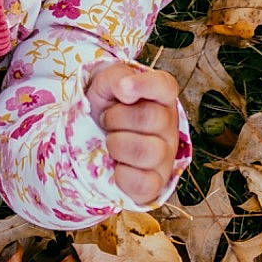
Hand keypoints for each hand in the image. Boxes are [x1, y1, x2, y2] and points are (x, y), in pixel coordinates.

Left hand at [87, 63, 181, 205]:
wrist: (91, 140)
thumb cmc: (106, 109)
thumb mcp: (105, 86)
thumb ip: (116, 78)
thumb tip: (127, 88)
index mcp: (161, 98)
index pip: (165, 86)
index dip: (145, 86)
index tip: (123, 89)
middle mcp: (170, 127)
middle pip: (150, 118)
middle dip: (116, 118)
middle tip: (107, 120)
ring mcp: (166, 157)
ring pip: (147, 152)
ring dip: (117, 145)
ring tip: (111, 142)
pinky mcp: (155, 184)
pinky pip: (144, 183)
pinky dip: (123, 175)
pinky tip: (117, 167)